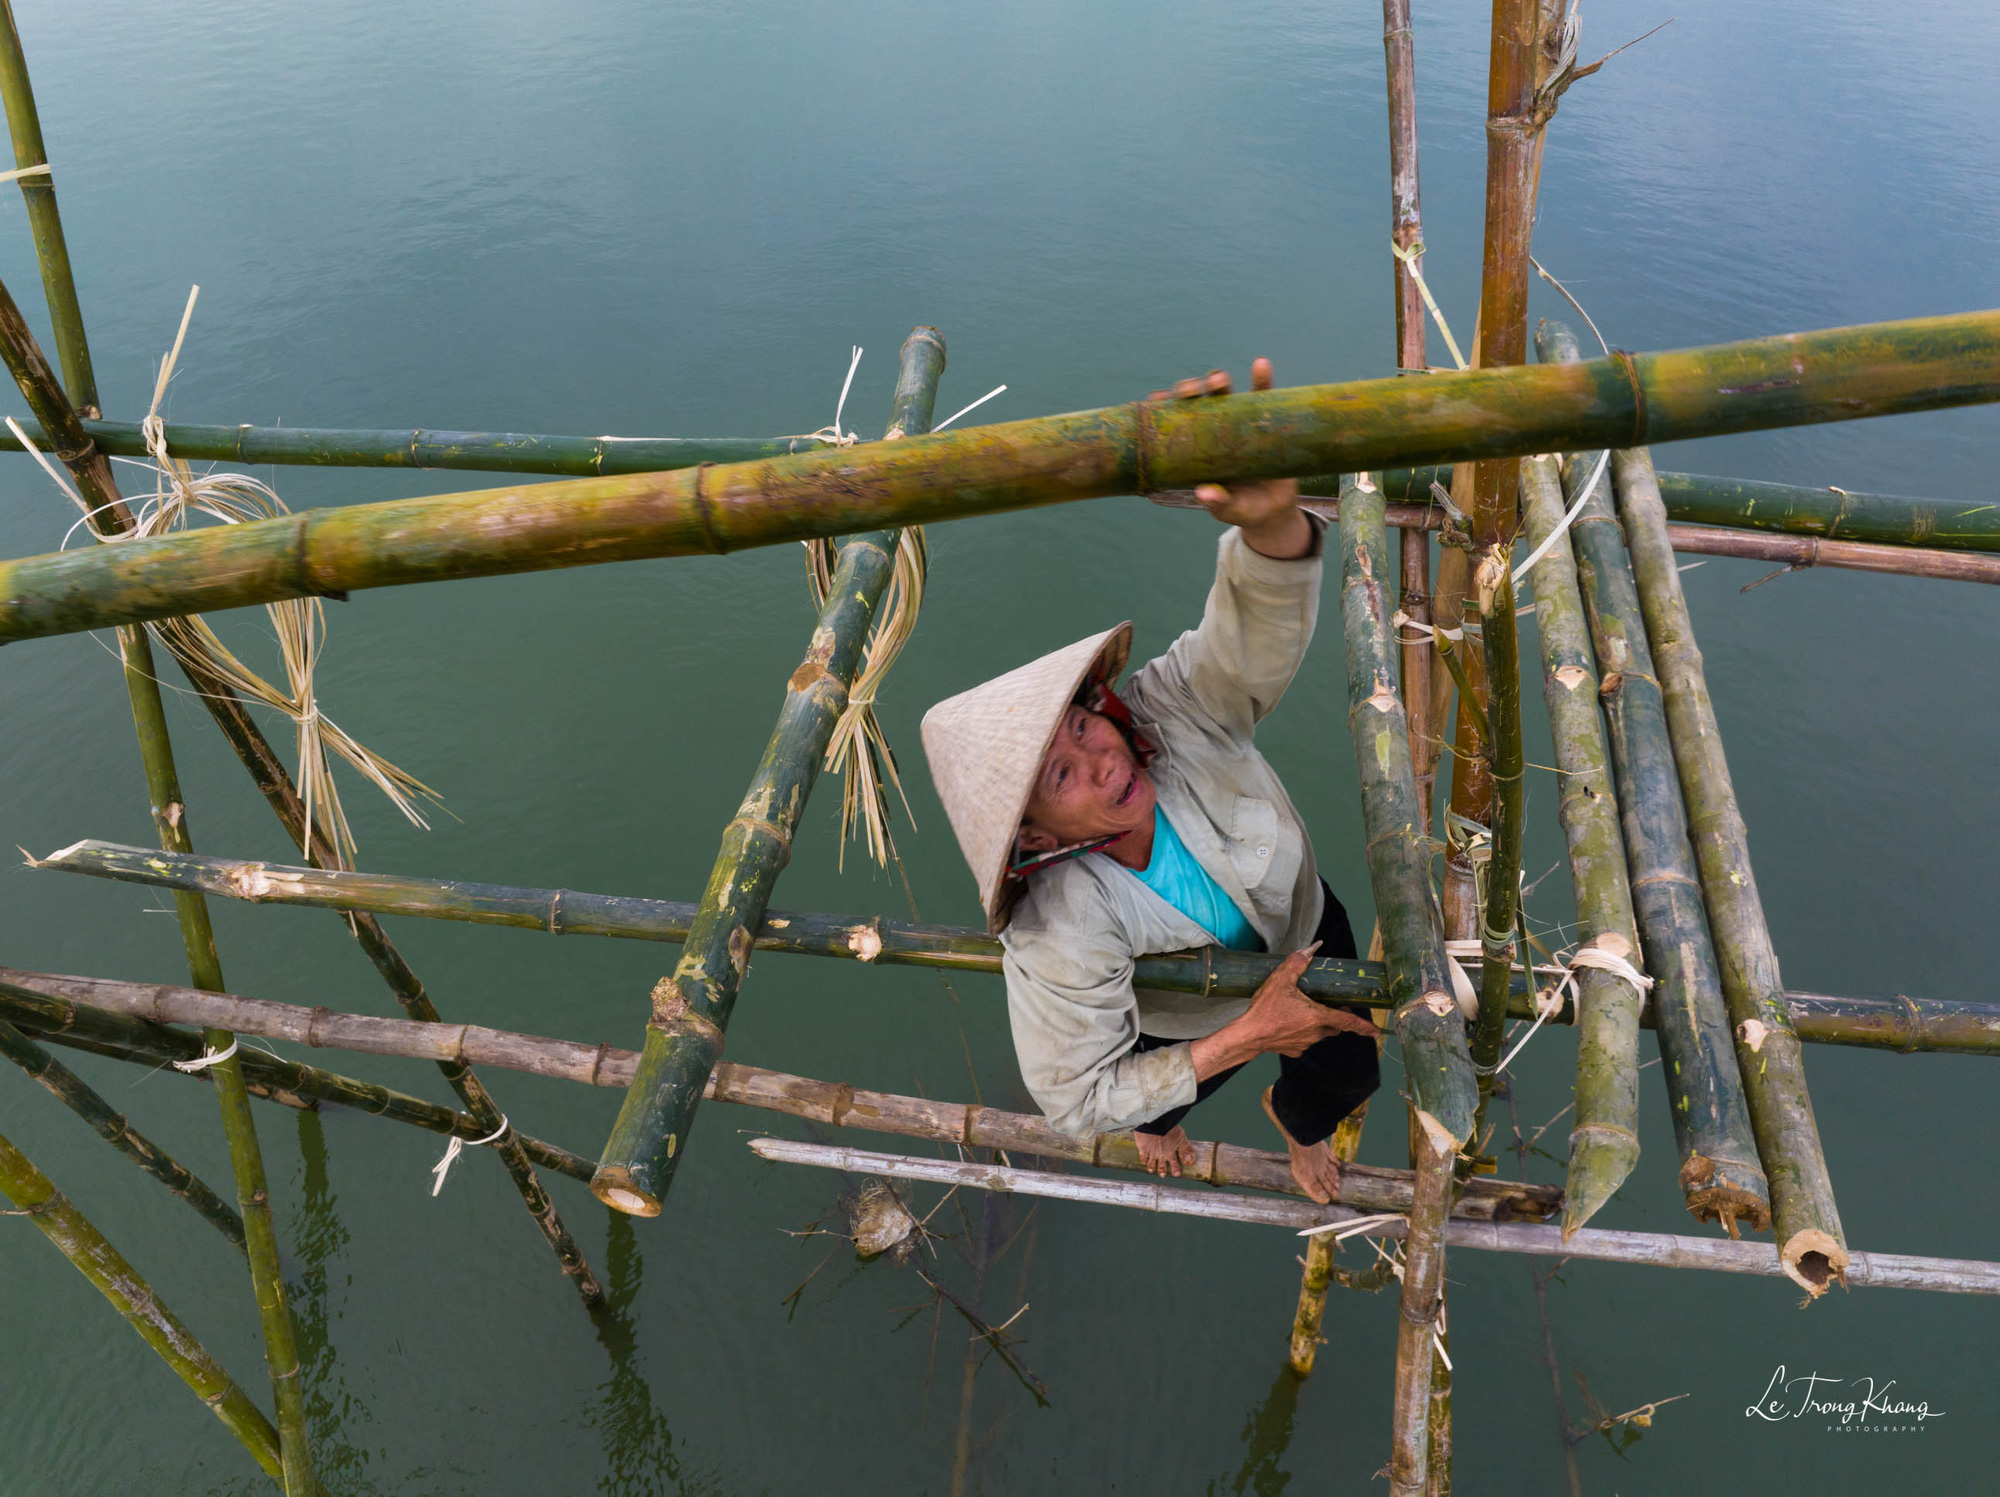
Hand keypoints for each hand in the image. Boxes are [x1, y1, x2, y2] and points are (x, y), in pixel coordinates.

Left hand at [1147, 359, 1309, 559]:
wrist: (1276, 510)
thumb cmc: (1245, 509)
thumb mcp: (1231, 510)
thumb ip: (1218, 503)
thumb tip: (1204, 494)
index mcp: (1196, 449)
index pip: (1174, 422)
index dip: (1164, 407)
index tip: (1158, 398)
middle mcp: (1214, 430)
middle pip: (1197, 401)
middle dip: (1190, 389)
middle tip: (1193, 391)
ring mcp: (1238, 422)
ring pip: (1224, 393)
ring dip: (1219, 380)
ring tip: (1220, 381)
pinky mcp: (1266, 420)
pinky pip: (1264, 396)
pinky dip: (1262, 379)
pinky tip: (1261, 365)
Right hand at [1190, 943, 1380, 1078]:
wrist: (1249, 1035)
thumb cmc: (1266, 1009)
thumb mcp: (1280, 980)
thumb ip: (1296, 964)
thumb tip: (1310, 950)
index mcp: (1318, 1017)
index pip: (1348, 1022)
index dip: (1364, 1026)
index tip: (1377, 1032)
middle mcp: (1316, 1033)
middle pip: (1334, 1026)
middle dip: (1336, 1018)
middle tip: (1332, 1006)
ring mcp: (1305, 1043)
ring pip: (1320, 1034)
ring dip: (1318, 1024)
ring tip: (1305, 1011)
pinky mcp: (1294, 1050)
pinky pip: (1304, 1041)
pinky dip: (1302, 1032)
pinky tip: (1289, 1024)